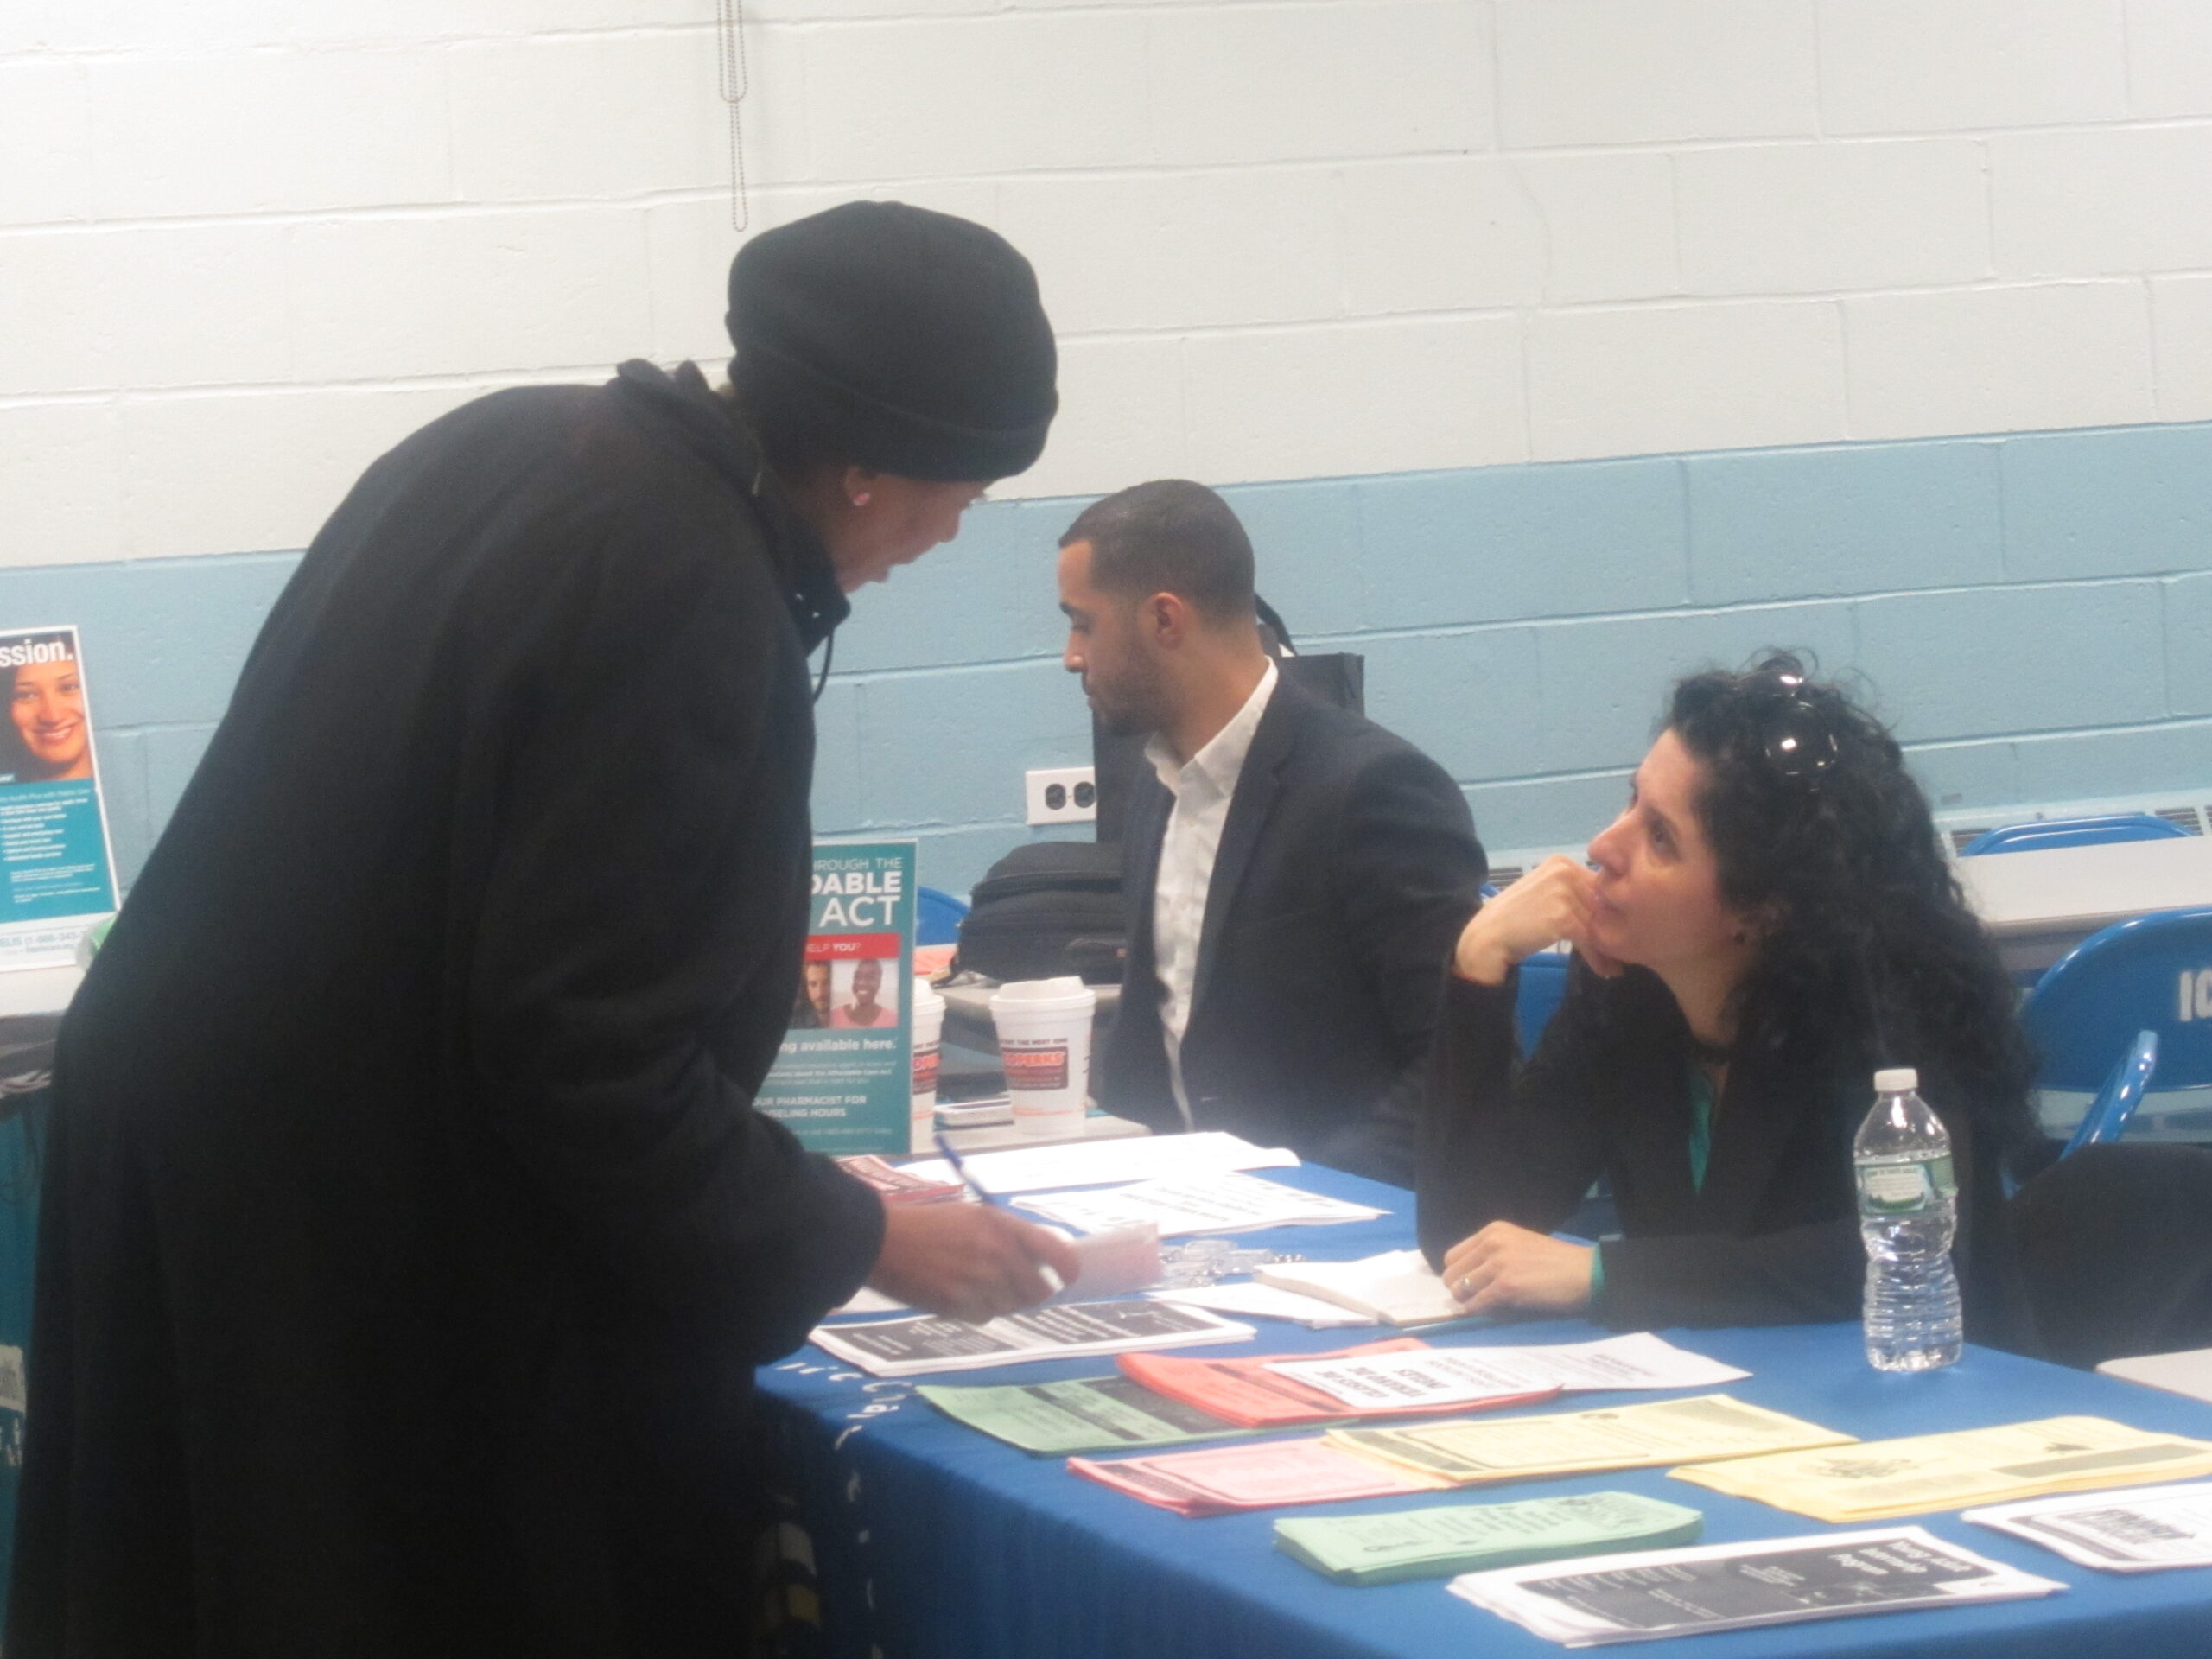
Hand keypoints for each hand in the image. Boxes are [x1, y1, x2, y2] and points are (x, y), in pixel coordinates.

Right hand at [866, 1203, 1080, 1323]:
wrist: (883, 1241)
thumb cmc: (929, 1223)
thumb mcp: (975, 1216)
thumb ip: (1011, 1235)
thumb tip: (1043, 1259)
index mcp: (1001, 1226)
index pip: (1054, 1253)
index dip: (1068, 1268)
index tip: (1071, 1276)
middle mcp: (996, 1254)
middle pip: (1039, 1289)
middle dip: (1035, 1289)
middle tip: (1020, 1283)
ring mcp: (979, 1283)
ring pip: (1014, 1305)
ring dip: (1006, 1299)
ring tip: (981, 1283)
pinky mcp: (960, 1306)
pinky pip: (988, 1315)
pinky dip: (982, 1309)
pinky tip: (962, 1293)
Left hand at [1440, 1221, 1595, 1317]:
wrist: (1583, 1272)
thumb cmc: (1556, 1261)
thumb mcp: (1519, 1245)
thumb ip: (1493, 1254)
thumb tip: (1469, 1277)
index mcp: (1493, 1231)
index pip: (1453, 1254)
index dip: (1456, 1272)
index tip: (1464, 1285)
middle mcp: (1491, 1243)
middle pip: (1451, 1272)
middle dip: (1457, 1288)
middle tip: (1469, 1299)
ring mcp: (1497, 1264)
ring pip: (1460, 1288)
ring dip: (1467, 1301)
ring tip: (1480, 1305)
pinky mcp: (1506, 1286)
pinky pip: (1476, 1303)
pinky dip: (1475, 1311)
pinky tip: (1483, 1313)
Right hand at [1453, 856, 1621, 984]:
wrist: (1487, 937)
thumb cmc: (1516, 919)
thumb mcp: (1545, 894)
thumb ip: (1574, 894)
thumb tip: (1613, 909)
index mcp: (1561, 862)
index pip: (1599, 886)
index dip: (1609, 911)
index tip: (1618, 932)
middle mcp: (1564, 871)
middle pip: (1601, 904)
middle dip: (1612, 930)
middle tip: (1621, 953)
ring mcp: (1563, 892)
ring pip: (1598, 923)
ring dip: (1607, 948)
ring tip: (1614, 965)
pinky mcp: (1563, 916)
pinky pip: (1589, 939)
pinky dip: (1597, 957)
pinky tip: (1603, 969)